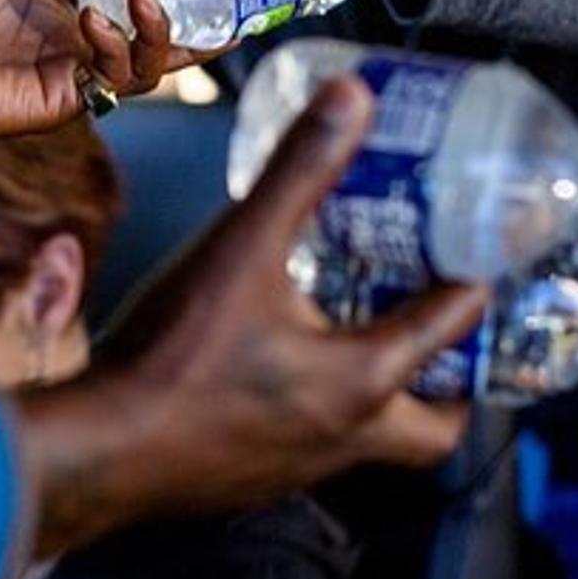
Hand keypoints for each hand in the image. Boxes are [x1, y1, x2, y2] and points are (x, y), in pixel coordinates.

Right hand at [15, 76, 486, 556]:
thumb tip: (351, 97)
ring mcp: (300, 468)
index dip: (474, 288)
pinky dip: (321, 410)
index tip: (481, 259)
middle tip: (445, 335)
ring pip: (374, 440)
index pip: (450, 332)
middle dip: (454, 387)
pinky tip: (282, 368)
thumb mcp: (242, 247)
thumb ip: (297, 170)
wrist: (96, 453)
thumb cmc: (175, 356)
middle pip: (436, 430)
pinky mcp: (254, 481)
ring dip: (385, 397)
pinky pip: (314, 448)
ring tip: (364, 335)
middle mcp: (346, 436)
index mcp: (362, 380)